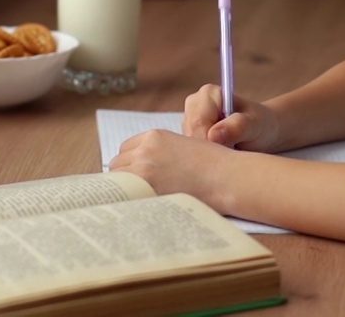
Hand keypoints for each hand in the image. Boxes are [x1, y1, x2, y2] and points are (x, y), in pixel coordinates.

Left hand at [109, 129, 232, 210]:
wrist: (226, 177)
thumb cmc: (212, 166)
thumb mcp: (182, 147)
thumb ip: (159, 153)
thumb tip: (138, 170)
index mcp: (154, 137)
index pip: (126, 150)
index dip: (132, 162)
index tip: (139, 174)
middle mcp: (145, 151)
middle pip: (117, 165)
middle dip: (126, 176)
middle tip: (140, 189)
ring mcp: (143, 170)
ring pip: (118, 182)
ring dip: (127, 189)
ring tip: (142, 199)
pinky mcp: (146, 190)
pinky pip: (126, 196)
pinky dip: (131, 201)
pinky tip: (142, 207)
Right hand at [182, 84, 281, 151]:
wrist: (264, 131)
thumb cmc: (261, 124)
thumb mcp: (255, 125)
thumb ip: (237, 127)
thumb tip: (213, 135)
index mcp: (208, 94)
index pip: (198, 123)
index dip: (210, 142)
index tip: (229, 150)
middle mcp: (194, 105)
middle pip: (189, 136)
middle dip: (208, 150)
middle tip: (232, 152)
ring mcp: (189, 122)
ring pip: (188, 148)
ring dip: (207, 157)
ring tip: (230, 151)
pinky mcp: (189, 138)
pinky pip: (190, 155)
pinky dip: (204, 161)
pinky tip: (220, 158)